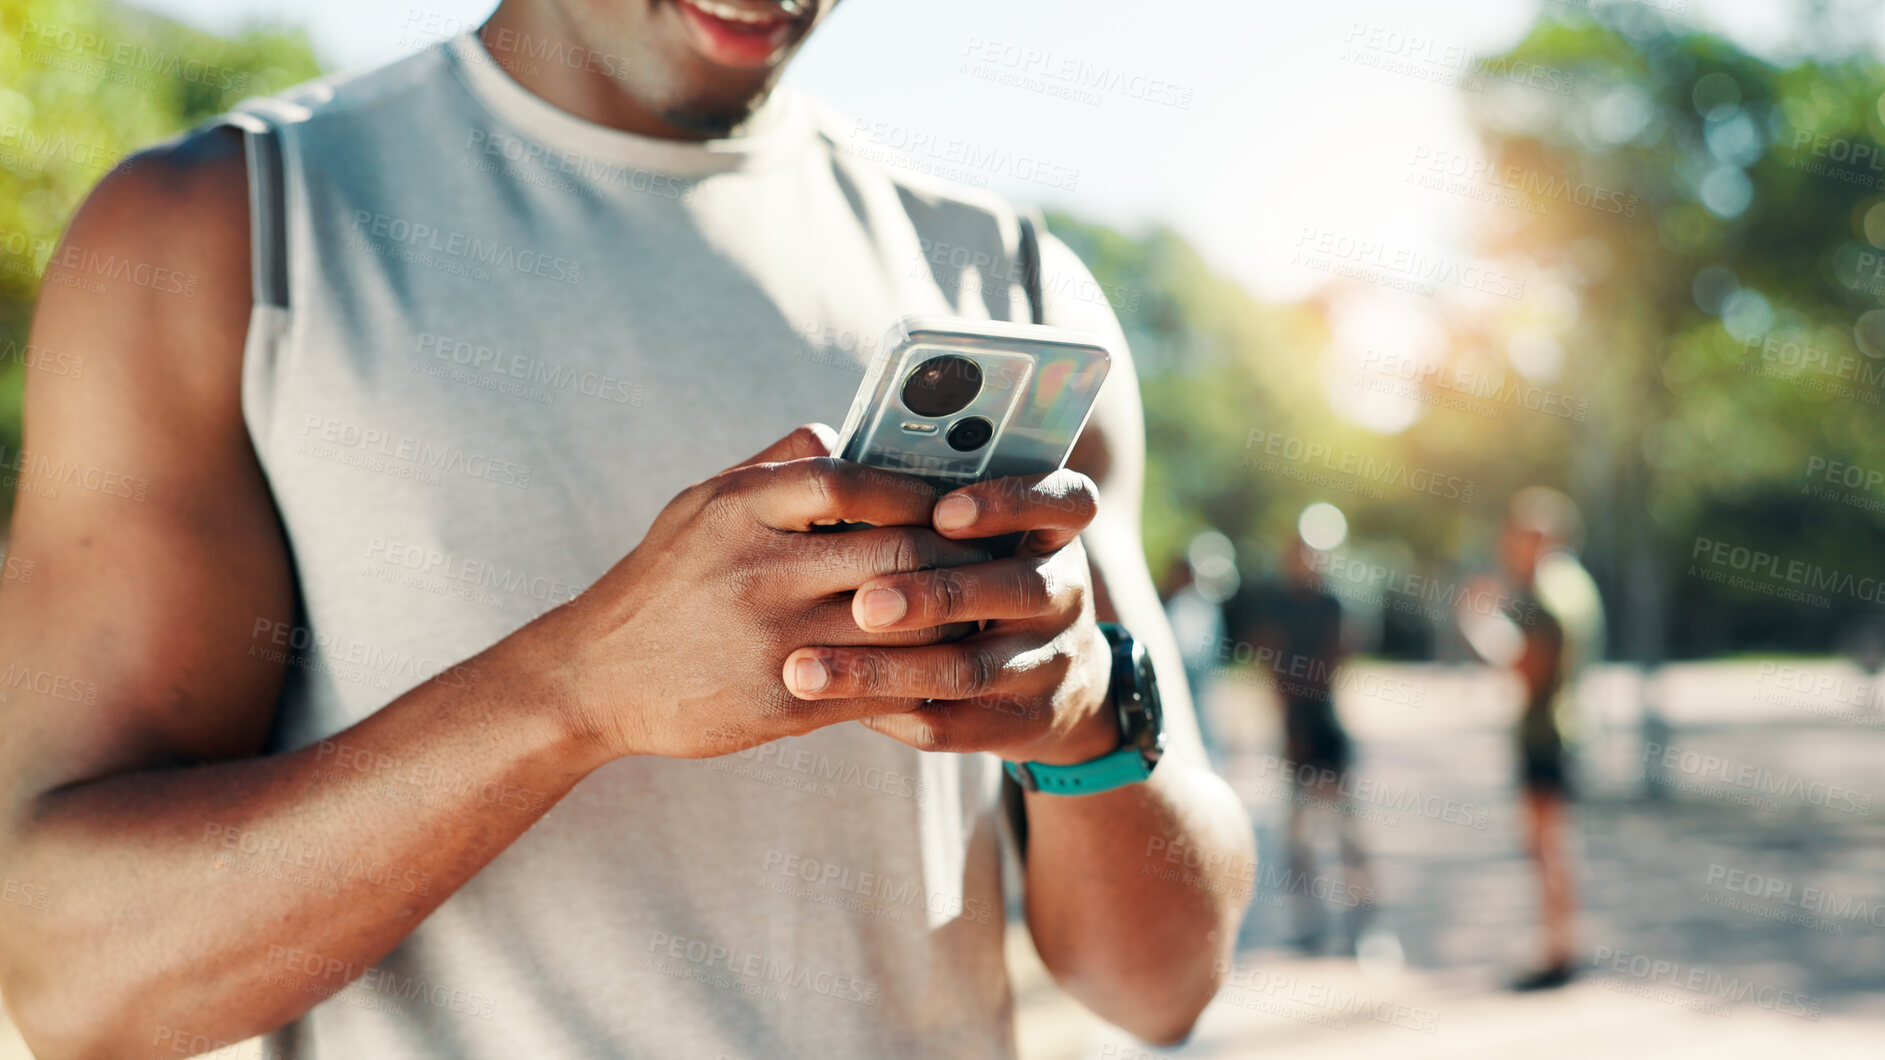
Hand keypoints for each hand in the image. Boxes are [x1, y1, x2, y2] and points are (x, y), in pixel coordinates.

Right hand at [519, 424, 984, 762]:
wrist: (594, 677)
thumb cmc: (662, 581)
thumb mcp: (701, 504)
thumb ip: (774, 465)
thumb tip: (844, 432)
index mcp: (740, 509)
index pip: (849, 480)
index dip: (914, 487)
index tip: (953, 495)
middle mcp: (758, 569)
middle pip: (893, 550)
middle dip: (955, 553)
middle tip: (994, 553)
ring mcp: (773, 638)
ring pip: (900, 623)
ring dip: (953, 617)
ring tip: (984, 609)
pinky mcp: (783, 701)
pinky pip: (877, 686)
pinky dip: (921, 675)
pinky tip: (948, 667)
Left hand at [780, 470, 1121, 766]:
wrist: (1052, 682)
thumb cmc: (981, 579)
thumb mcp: (983, 539)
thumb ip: (923, 504)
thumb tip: (830, 454)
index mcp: (1054, 535)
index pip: (1066, 502)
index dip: (1012, 503)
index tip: (944, 511)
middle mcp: (1064, 595)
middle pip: (1015, 590)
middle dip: (935, 594)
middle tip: (863, 601)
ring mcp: (1050, 663)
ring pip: (970, 668)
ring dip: (887, 668)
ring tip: (809, 668)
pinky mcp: (1023, 722)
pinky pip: (953, 723)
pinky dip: (891, 711)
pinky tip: (833, 703)